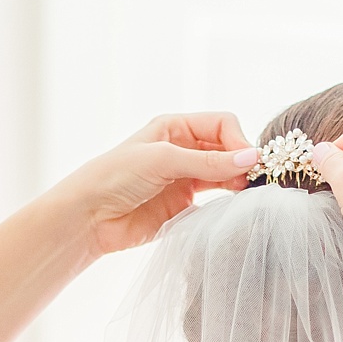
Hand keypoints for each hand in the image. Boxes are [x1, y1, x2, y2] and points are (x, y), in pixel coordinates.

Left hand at [50, 113, 259, 256]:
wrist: (89, 217)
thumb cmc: (116, 177)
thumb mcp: (163, 160)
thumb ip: (208, 161)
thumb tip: (252, 158)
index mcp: (175, 128)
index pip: (222, 124)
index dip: (239, 140)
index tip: (250, 162)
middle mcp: (183, 150)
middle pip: (227, 149)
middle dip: (241, 161)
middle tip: (252, 180)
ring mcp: (184, 178)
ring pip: (224, 175)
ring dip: (237, 182)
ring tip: (245, 194)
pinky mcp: (183, 206)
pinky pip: (215, 201)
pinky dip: (227, 203)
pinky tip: (232, 208)